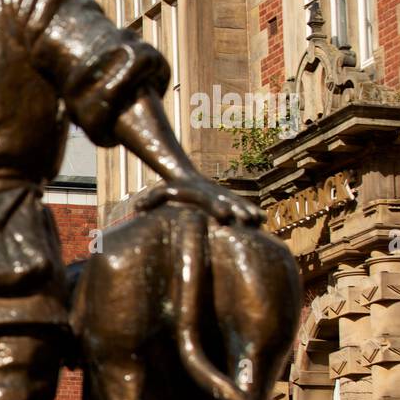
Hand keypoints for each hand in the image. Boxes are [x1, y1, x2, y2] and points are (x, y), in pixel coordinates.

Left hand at [137, 175, 263, 226]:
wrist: (188, 178)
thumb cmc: (172, 190)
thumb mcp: (160, 193)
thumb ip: (149, 200)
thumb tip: (136, 208)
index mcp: (199, 193)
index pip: (209, 201)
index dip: (217, 208)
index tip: (225, 215)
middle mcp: (215, 194)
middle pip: (228, 201)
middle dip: (238, 210)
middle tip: (249, 220)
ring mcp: (223, 196)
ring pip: (238, 203)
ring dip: (248, 211)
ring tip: (260, 221)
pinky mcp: (228, 200)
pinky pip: (242, 205)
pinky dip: (251, 211)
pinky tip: (262, 220)